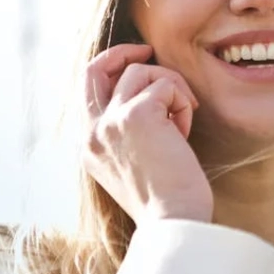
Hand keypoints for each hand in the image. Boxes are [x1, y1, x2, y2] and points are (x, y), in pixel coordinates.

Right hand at [83, 43, 213, 225]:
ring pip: (141, 72)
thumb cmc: (166, 202)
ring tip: (182, 121)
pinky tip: (185, 132)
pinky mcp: (137, 114)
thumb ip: (128, 134)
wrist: (174, 223)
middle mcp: (92, 132)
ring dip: (170, 88)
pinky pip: (166, 85)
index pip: (88, 91)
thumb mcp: (134, 166)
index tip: (137, 65)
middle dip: (122, 52)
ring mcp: (111, 122)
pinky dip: (182, 102)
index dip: (112, 70)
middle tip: (148, 50)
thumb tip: (148, 98)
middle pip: (95, 68)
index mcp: (89, 147)